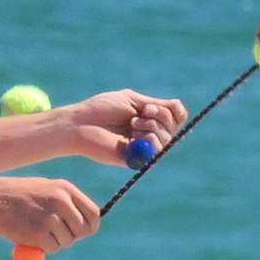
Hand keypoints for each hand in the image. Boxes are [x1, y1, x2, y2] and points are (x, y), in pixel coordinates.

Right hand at [0, 177, 100, 251]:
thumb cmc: (15, 195)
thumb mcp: (44, 190)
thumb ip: (64, 204)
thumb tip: (83, 225)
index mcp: (65, 189)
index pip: (93, 213)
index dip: (90, 226)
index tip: (82, 232)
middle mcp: (61, 201)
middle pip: (83, 230)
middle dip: (73, 237)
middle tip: (57, 236)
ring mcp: (50, 217)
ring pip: (67, 241)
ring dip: (55, 242)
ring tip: (35, 230)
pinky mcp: (38, 233)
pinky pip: (53, 248)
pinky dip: (44, 248)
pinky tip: (28, 236)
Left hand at [61, 89, 187, 164]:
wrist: (81, 124)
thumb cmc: (101, 109)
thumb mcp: (132, 100)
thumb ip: (156, 104)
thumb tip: (178, 107)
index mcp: (149, 118)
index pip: (176, 117)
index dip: (175, 111)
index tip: (155, 106)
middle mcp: (150, 133)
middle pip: (174, 125)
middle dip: (159, 115)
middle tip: (139, 114)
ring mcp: (145, 147)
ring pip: (167, 137)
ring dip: (151, 126)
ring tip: (132, 125)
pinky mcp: (139, 159)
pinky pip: (158, 150)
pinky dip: (150, 139)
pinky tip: (135, 135)